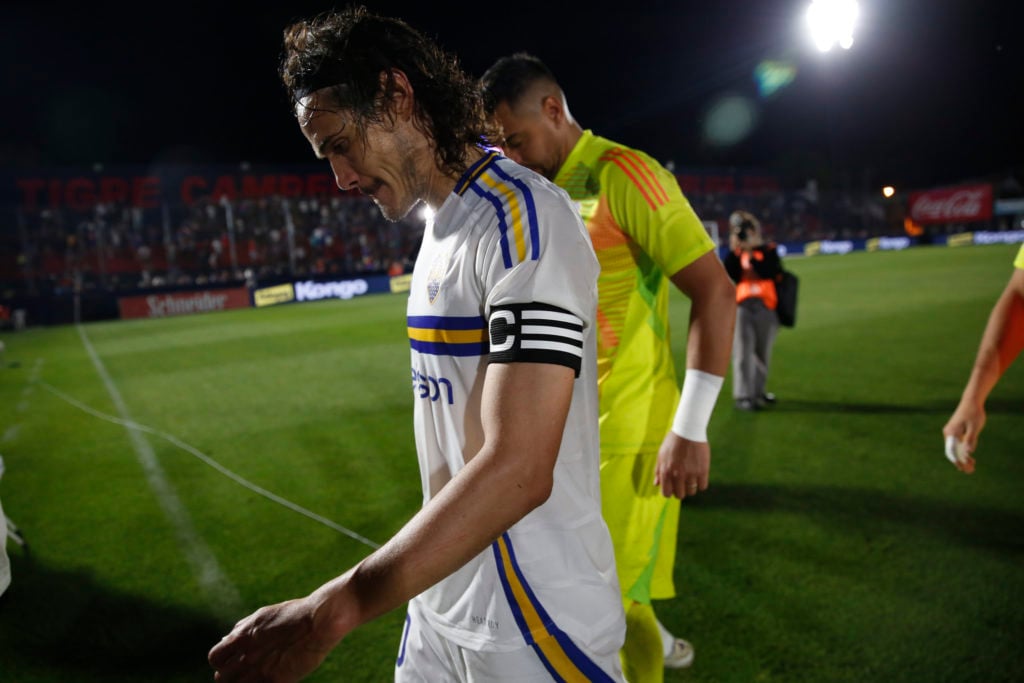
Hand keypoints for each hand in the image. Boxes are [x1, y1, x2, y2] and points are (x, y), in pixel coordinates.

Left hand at [209, 593, 345, 681]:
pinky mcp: (275, 681)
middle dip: (232, 676)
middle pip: (223, 677)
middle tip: (247, 673)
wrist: (319, 620)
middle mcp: (246, 654)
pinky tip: (273, 680)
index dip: (222, 663)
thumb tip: (226, 639)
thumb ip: (242, 629)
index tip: (232, 662)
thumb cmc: (294, 614)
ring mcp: (259, 669)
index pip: (215, 658)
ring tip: (260, 677)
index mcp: (241, 636)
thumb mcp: (263, 615)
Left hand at [653, 431, 709, 498]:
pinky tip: (699, 476)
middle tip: (683, 483)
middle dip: (681, 491)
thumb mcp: (661, 455)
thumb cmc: (673, 442)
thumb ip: (658, 471)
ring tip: (691, 478)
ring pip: (691, 492)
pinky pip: (702, 486)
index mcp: (666, 472)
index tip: (673, 488)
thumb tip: (656, 484)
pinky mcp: (703, 470)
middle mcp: (677, 475)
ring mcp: (691, 474)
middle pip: (680, 495)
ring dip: (691, 488)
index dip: (670, 492)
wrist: (688, 431)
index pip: (666, 493)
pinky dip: (701, 484)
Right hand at [941, 400, 981, 473]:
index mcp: (951, 433)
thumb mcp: (974, 427)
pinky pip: (956, 445)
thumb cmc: (973, 413)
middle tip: (969, 471)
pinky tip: (970, 458)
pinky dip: (962, 452)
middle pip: (952, 452)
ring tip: (972, 467)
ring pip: (954, 449)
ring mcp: (950, 433)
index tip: (963, 468)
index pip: (952, 451)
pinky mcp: (954, 432)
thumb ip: (971, 439)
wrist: (971, 401)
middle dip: (960, 462)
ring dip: (962, 458)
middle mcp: (948, 434)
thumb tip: (969, 452)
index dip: (957, 461)